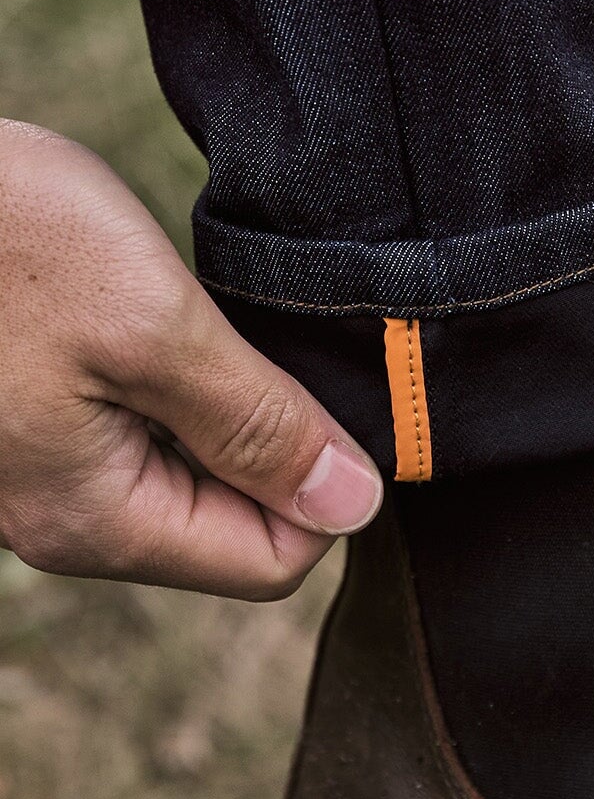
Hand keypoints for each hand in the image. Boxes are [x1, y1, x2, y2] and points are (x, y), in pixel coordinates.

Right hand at [0, 123, 381, 597]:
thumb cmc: (5, 238)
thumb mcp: (154, 326)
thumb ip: (256, 426)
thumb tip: (353, 507)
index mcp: (98, 519)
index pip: (272, 560)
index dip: (326, 488)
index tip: (329, 396)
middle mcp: (65, 519)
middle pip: (231, 524)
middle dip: (272, 442)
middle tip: (265, 342)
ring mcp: (43, 474)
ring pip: (191, 474)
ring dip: (225, 407)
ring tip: (206, 322)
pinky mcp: (35, 422)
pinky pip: (144, 432)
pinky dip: (177, 383)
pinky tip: (163, 318)